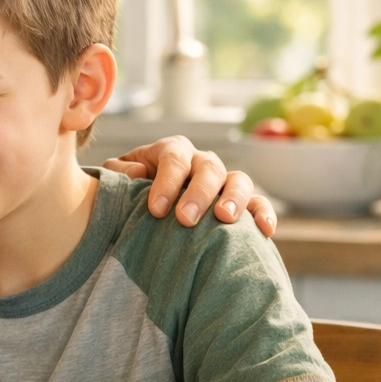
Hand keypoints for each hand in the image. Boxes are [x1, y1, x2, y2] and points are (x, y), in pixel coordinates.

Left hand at [103, 135, 276, 235]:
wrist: (147, 210)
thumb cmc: (130, 193)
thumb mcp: (116, 179)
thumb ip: (118, 173)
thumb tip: (138, 173)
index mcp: (172, 151)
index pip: (173, 158)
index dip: (166, 182)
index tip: (156, 210)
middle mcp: (201, 162)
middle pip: (209, 168)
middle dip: (198, 193)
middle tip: (185, 219)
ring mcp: (224, 181)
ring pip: (239, 180)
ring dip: (234, 198)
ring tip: (224, 218)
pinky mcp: (241, 203)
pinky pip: (258, 203)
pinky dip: (263, 213)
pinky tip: (264, 230)